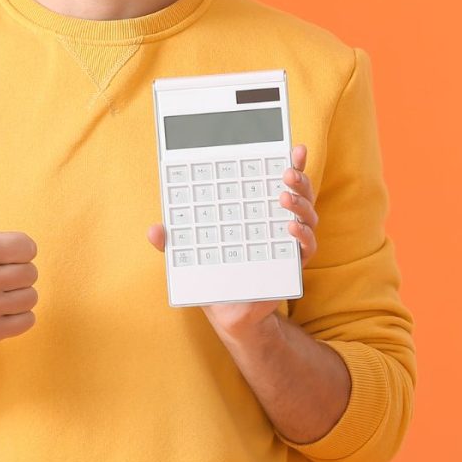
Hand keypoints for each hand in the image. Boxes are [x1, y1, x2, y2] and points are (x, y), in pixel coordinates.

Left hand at [146, 144, 318, 340]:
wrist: (229, 314)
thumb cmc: (214, 275)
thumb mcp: (192, 255)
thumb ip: (174, 241)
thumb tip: (153, 229)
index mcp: (261, 212)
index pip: (279, 182)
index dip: (292, 163)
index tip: (293, 147)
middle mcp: (280, 223)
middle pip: (300, 195)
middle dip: (298, 180)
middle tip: (286, 171)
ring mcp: (289, 244)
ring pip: (307, 217)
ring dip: (299, 204)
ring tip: (283, 197)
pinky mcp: (294, 266)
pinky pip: (307, 248)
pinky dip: (302, 236)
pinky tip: (290, 229)